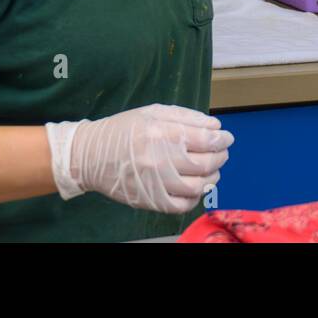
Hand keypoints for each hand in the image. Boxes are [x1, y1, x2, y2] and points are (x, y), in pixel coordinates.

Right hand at [46, 103, 233, 213]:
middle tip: (222, 152)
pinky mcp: (149, 200)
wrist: (90, 155)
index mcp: (161, 132)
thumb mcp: (153, 112)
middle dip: (220, 156)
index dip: (222, 140)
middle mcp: (160, 159)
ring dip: (212, 177)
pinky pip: (181, 205)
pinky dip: (195, 198)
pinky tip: (196, 187)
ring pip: (198, 186)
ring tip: (212, 169)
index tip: (227, 138)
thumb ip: (186, 117)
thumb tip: (215, 127)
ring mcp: (155, 182)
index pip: (205, 140)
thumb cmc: (124, 130)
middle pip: (205, 163)